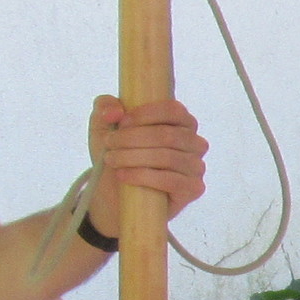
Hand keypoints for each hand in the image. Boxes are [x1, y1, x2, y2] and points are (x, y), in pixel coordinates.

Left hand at [84, 95, 207, 237]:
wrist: (115, 194)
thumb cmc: (117, 154)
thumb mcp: (103, 125)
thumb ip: (105, 106)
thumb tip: (116, 112)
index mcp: (181, 122)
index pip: (174, 110)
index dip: (146, 114)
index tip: (121, 123)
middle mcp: (195, 143)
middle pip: (168, 135)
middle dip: (132, 139)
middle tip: (109, 144)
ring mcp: (196, 167)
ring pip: (168, 157)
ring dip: (133, 157)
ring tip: (112, 160)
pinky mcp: (193, 189)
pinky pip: (172, 180)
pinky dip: (143, 177)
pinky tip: (123, 175)